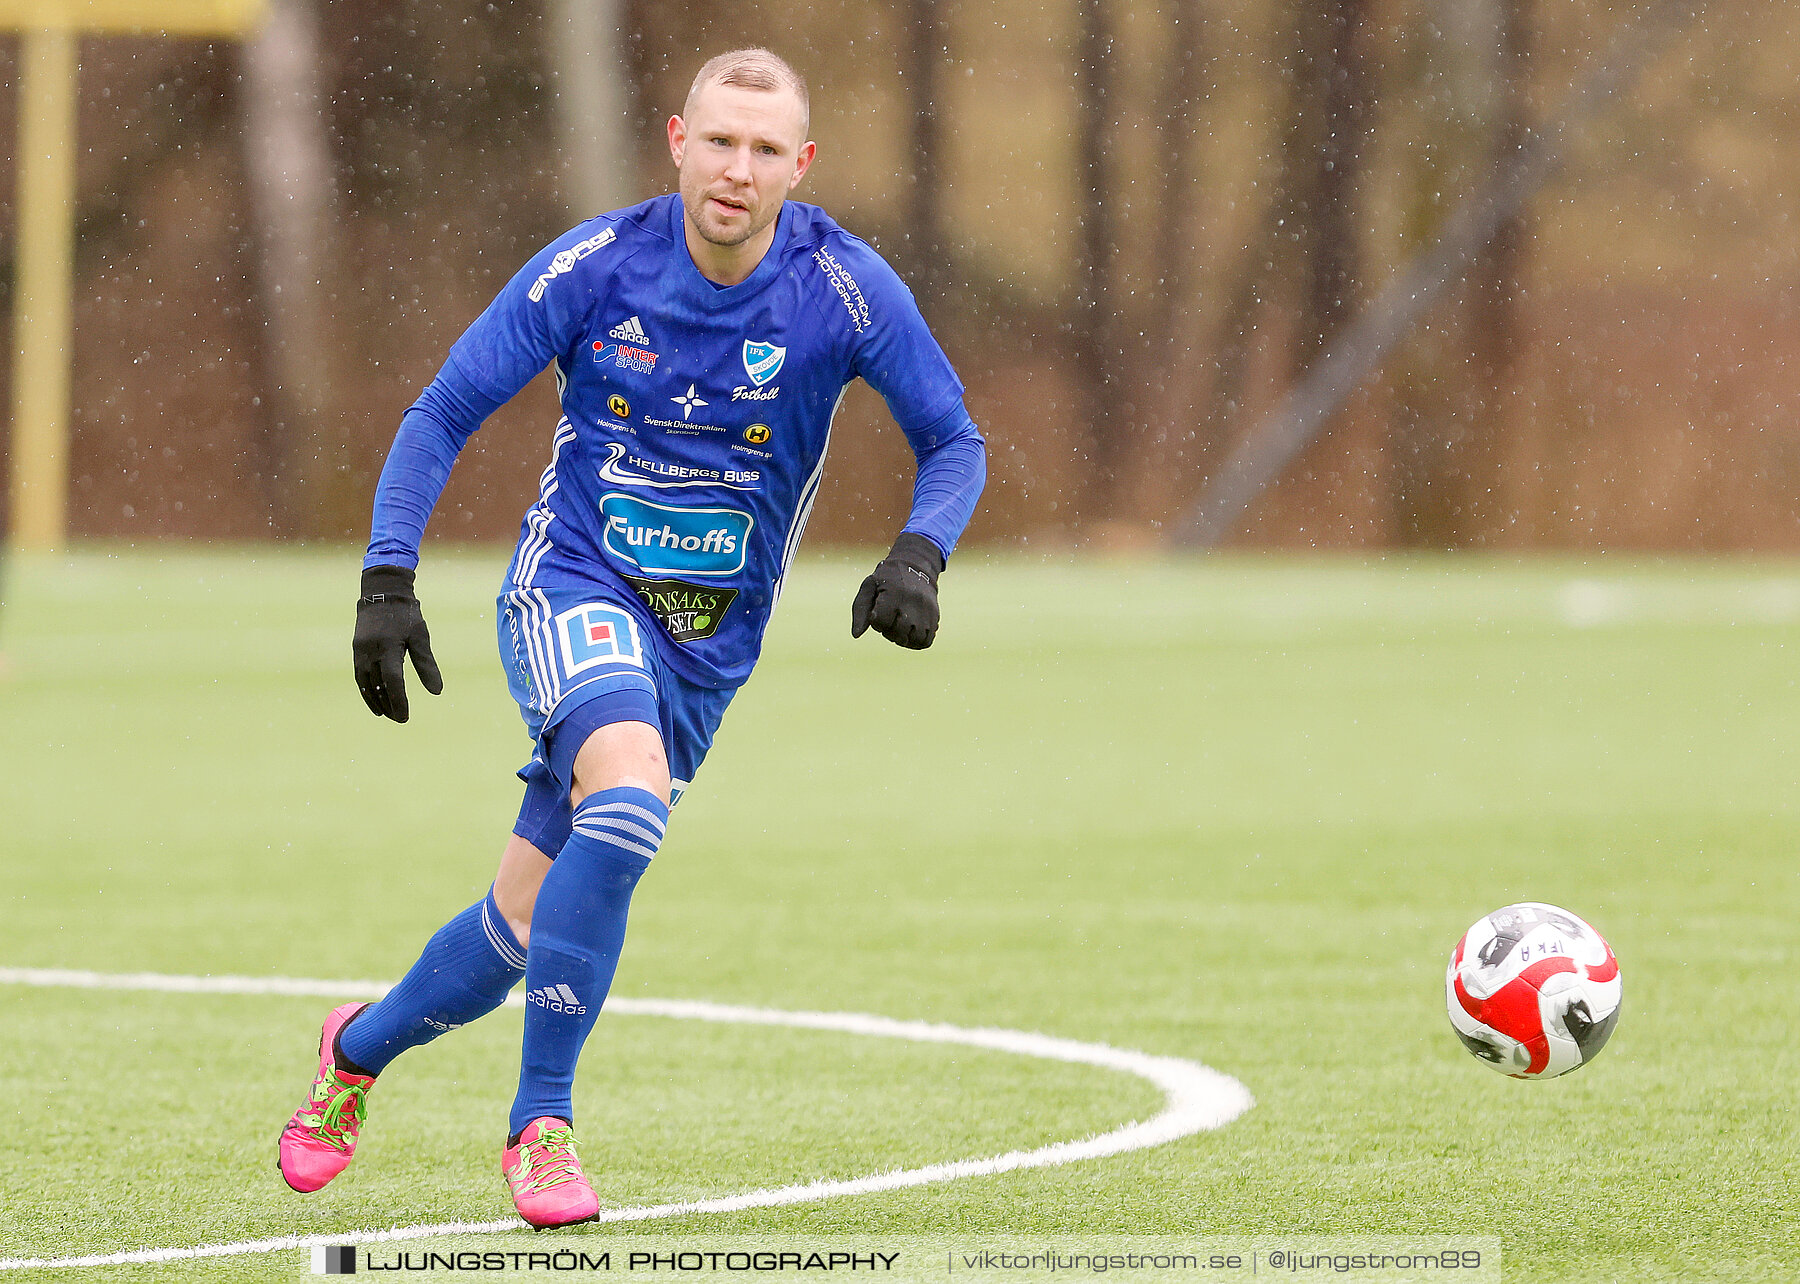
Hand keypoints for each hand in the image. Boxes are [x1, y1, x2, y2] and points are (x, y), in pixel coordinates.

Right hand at [353, 565, 442, 721]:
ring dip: (376, 701)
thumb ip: (426, 664)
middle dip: (389, 705)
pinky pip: (360, 677)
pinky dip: (367, 691)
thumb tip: (437, 692)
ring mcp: (361, 652)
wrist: (382, 593)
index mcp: (388, 648)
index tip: (405, 717)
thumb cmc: (406, 616)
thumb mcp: (420, 637)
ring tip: (388, 715)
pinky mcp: (357, 651)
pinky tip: (375, 700)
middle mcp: (371, 652)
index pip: (393, 682)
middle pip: (379, 687)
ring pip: (367, 684)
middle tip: (400, 719)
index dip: (398, 701)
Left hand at [850, 532, 944, 649]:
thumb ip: (860, 611)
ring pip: (914, 640)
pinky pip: (926, 641)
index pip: (881, 623)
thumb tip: (856, 635)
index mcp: (893, 594)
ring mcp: (926, 610)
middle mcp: (912, 603)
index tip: (878, 612)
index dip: (876, 622)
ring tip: (900, 627)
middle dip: (889, 632)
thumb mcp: (869, 587)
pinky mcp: (935, 616)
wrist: (916, 567)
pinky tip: (910, 632)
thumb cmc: (888, 579)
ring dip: (903, 639)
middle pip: (898, 634)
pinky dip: (916, 642)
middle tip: (889, 620)